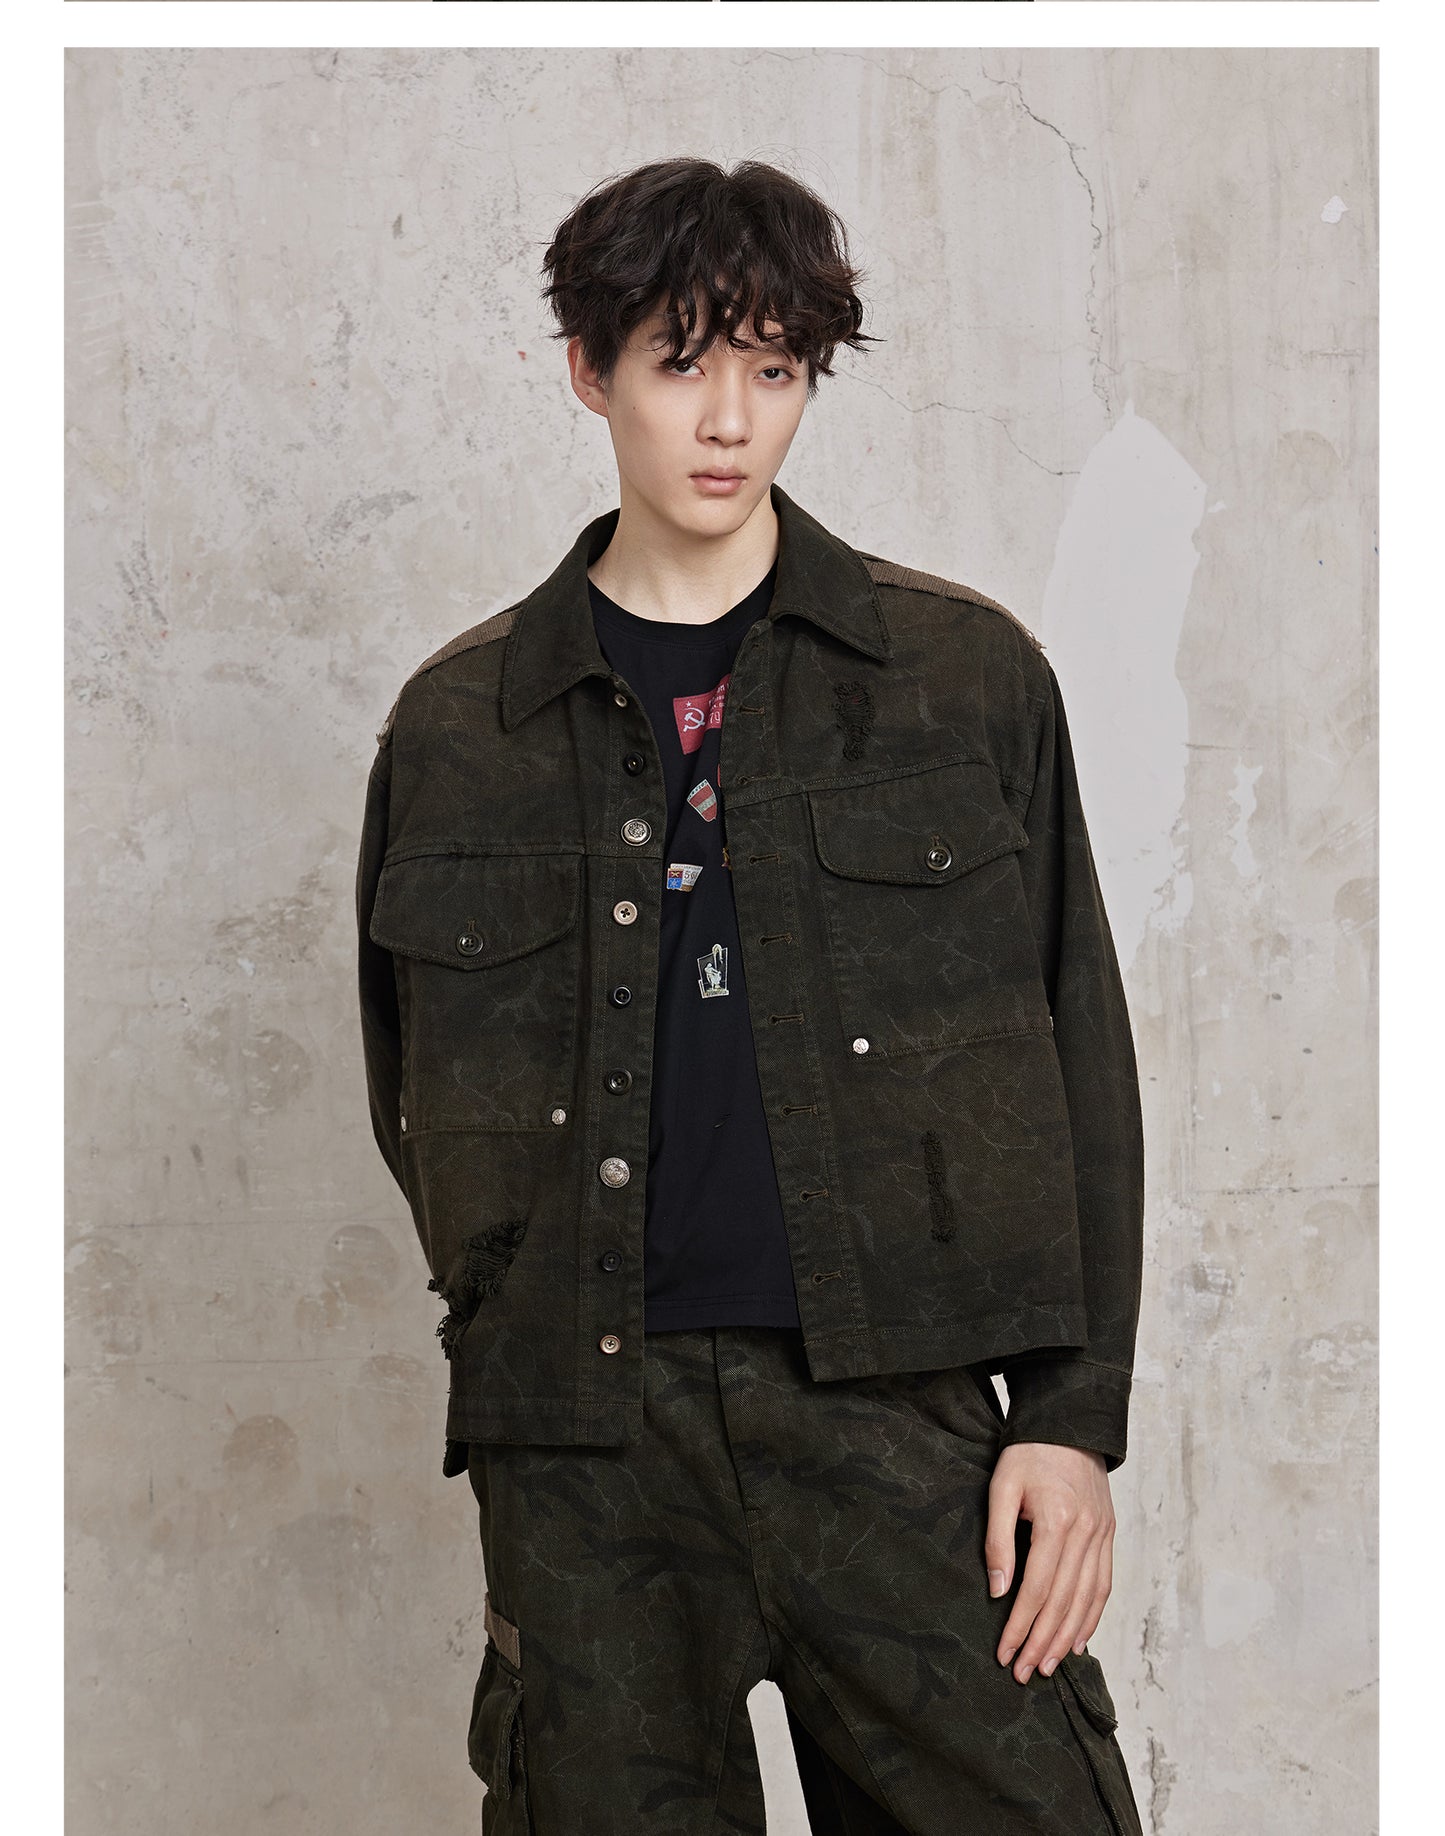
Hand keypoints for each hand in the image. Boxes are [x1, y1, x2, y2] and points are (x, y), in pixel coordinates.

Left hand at [984, 1441, 1115, 1683]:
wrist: (1069, 1424)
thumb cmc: (1028, 1454)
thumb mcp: (1002, 1487)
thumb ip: (999, 1539)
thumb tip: (998, 1591)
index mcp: (1058, 1522)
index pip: (1038, 1589)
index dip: (1020, 1626)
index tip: (1004, 1653)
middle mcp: (1087, 1534)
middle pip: (1064, 1602)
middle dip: (1043, 1642)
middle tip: (1024, 1673)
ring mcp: (1103, 1535)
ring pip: (1088, 1600)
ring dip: (1069, 1638)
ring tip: (1049, 1665)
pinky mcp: (1109, 1535)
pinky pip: (1104, 1584)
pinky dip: (1093, 1616)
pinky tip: (1079, 1639)